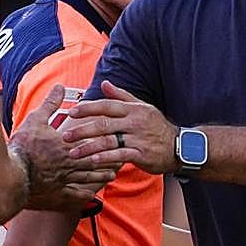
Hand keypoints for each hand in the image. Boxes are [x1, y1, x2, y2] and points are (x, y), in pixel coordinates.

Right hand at [11, 85, 121, 211]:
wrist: (11, 175)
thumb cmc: (23, 146)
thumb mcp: (36, 120)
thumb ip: (50, 104)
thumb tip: (60, 86)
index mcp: (68, 145)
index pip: (93, 141)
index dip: (107, 140)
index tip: (118, 137)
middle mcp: (71, 163)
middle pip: (96, 160)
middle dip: (110, 159)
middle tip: (123, 157)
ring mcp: (66, 179)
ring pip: (90, 178)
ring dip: (102, 176)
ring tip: (112, 174)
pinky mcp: (58, 193)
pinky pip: (76, 194)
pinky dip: (87, 194)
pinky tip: (92, 195)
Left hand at [63, 81, 178, 174]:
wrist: (180, 146)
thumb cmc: (157, 126)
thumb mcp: (142, 107)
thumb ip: (121, 96)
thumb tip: (104, 83)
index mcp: (133, 109)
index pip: (106, 106)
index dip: (88, 109)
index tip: (71, 113)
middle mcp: (134, 122)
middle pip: (104, 124)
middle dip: (82, 130)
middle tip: (65, 136)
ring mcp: (138, 138)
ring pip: (109, 142)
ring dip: (88, 148)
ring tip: (73, 153)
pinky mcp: (141, 154)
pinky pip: (120, 155)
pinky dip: (105, 159)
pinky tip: (92, 162)